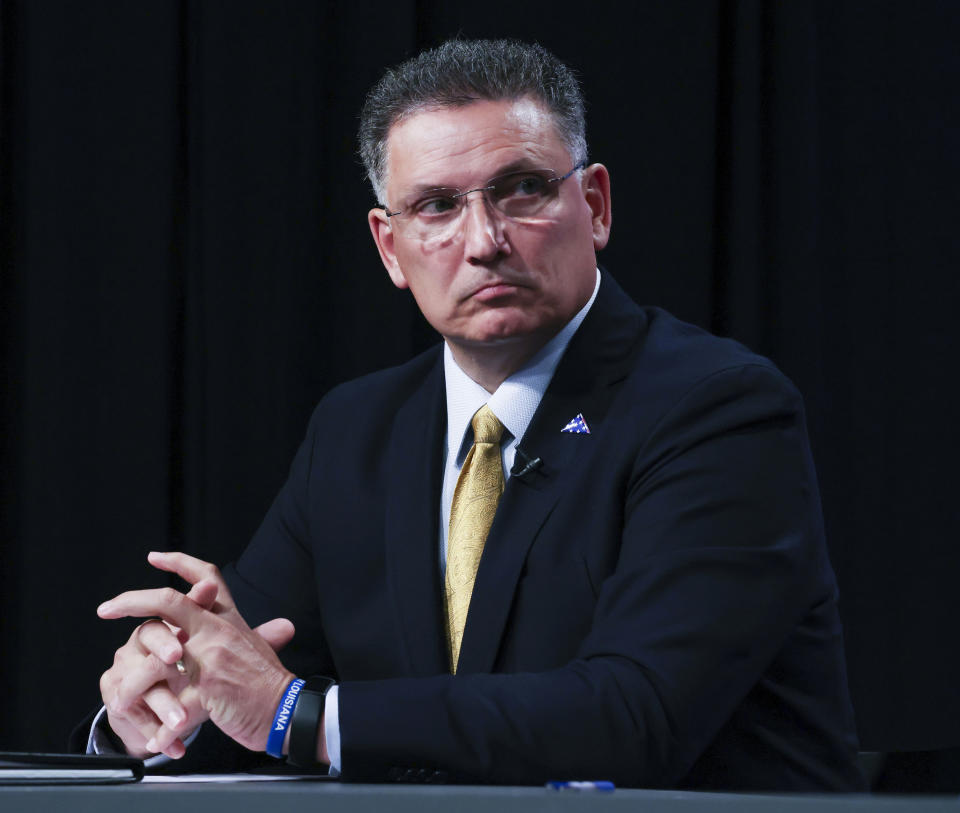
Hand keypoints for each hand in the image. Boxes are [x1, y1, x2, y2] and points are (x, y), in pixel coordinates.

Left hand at [98, 551, 295, 756]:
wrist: (289, 710)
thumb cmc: (272, 683)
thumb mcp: (260, 648)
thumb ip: (253, 635)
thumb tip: (280, 626)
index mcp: (230, 619)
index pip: (206, 578)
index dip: (178, 562)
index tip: (154, 557)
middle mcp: (219, 630)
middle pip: (169, 601)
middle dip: (132, 601)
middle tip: (106, 608)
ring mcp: (212, 656)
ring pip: (160, 654)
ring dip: (135, 678)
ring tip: (119, 700)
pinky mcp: (208, 688)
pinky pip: (173, 707)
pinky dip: (165, 727)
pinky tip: (157, 740)